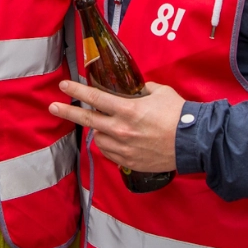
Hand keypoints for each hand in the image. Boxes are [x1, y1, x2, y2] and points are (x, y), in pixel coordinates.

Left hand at [49, 80, 183, 173]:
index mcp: (127, 109)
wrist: (194, 142)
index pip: (95, 98)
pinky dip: (109, 145)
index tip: (64, 86)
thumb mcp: (160, 93)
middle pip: (87, 119)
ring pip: (98, 138)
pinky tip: (114, 140)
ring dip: (97, 130)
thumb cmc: (179, 115)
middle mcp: (121, 129)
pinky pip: (110, 152)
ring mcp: (124, 147)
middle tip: (53, 107)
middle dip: (67, 111)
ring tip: (104, 125)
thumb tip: (136, 90)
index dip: (77, 90)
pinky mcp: (129, 161)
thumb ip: (143, 90)